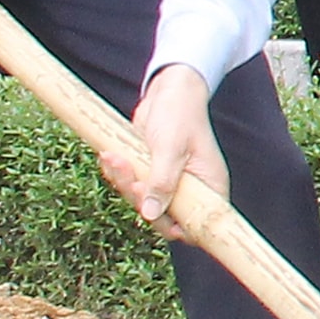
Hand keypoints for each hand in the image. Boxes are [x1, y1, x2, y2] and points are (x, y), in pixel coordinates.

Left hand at [123, 66, 230, 234]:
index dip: (175, 227)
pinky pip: (131, 185)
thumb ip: (162, 182)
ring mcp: (169, 182)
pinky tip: (111, 156)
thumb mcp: (171, 148)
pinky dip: (118, 174)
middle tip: (130, 175)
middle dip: (139, 197)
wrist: (169, 91)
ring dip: (124, 182)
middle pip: (162, 216)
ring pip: (142, 201)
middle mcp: (190, 189)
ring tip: (113, 157)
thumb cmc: (180, 115)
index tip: (153, 213)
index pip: (197, 225)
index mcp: (208, 186)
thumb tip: (152, 214)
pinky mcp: (150, 174)